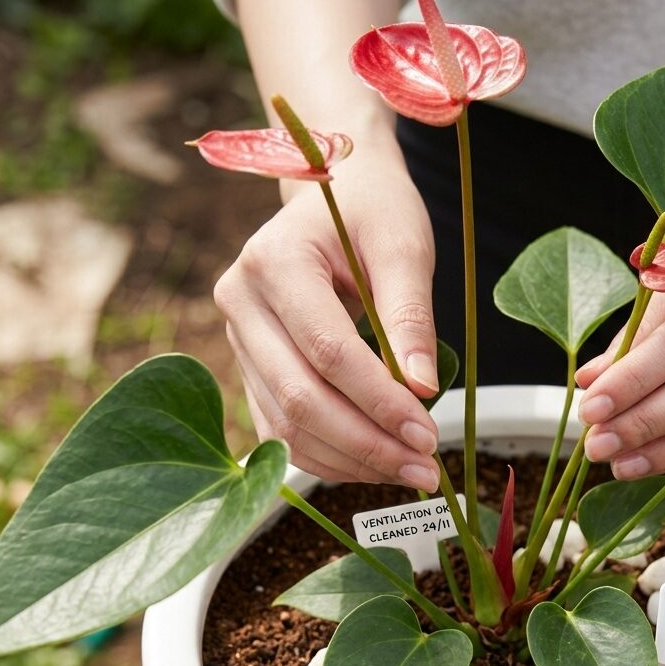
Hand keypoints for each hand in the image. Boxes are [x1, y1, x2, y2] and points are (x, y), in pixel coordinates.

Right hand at [215, 149, 443, 491]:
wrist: (334, 193)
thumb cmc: (373, 211)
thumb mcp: (403, 246)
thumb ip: (410, 316)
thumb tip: (421, 389)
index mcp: (273, 261)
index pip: (327, 351)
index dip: (378, 400)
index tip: (427, 434)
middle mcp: (241, 303)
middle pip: (300, 398)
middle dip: (367, 443)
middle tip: (426, 469)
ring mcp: (237, 339)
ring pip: (287, 425)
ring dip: (350, 460)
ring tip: (410, 471)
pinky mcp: (249, 367)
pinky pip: (282, 430)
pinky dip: (330, 457)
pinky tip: (376, 464)